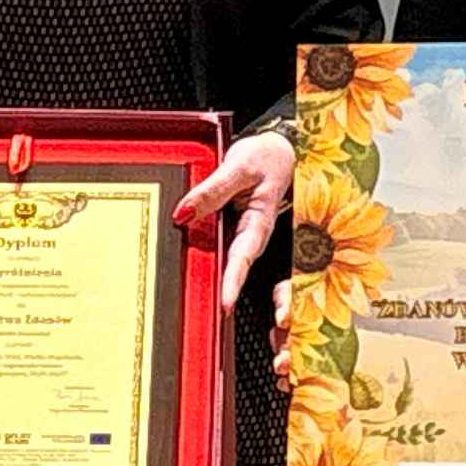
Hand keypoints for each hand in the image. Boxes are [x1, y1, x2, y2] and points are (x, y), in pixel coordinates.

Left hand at [179, 131, 298, 313]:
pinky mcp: (237, 230)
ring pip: (229, 261)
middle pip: (236, 267)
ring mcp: (245, 234)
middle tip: (210, 315)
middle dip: (225, 292)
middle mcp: (254, 234)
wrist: (281, 150)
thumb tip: (183, 212)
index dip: (234, 282)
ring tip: (202, 305)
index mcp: (260, 221)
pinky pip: (223, 249)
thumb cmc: (267, 157)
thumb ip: (212, 190)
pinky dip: (210, 260)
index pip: (243, 257)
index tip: (225, 304)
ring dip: (217, 281)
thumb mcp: (239, 166)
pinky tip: (194, 270)